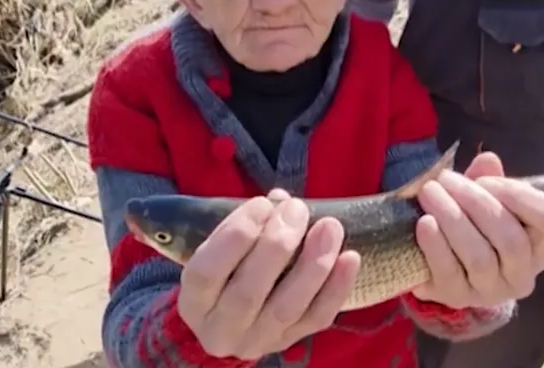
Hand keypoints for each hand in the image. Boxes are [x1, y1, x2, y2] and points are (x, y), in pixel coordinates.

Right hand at [177, 189, 360, 359]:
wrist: (231, 316)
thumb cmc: (226, 268)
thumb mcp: (221, 246)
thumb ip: (247, 223)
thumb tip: (281, 200)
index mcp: (193, 302)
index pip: (207, 272)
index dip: (235, 235)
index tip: (262, 203)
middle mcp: (221, 329)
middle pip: (248, 292)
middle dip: (277, 244)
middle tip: (296, 209)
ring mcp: (257, 341)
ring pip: (287, 307)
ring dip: (312, 264)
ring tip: (330, 227)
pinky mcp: (290, 343)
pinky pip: (317, 318)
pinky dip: (336, 288)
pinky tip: (349, 258)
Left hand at [411, 152, 543, 307]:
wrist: (442, 267)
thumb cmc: (472, 226)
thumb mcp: (484, 200)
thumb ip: (488, 180)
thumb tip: (488, 160)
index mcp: (538, 245)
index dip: (516, 194)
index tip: (484, 179)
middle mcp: (521, 274)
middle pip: (510, 239)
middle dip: (476, 203)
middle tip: (445, 179)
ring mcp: (489, 291)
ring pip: (479, 257)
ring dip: (452, 219)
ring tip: (429, 193)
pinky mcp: (456, 298)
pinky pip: (448, 272)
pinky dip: (435, 245)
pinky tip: (424, 222)